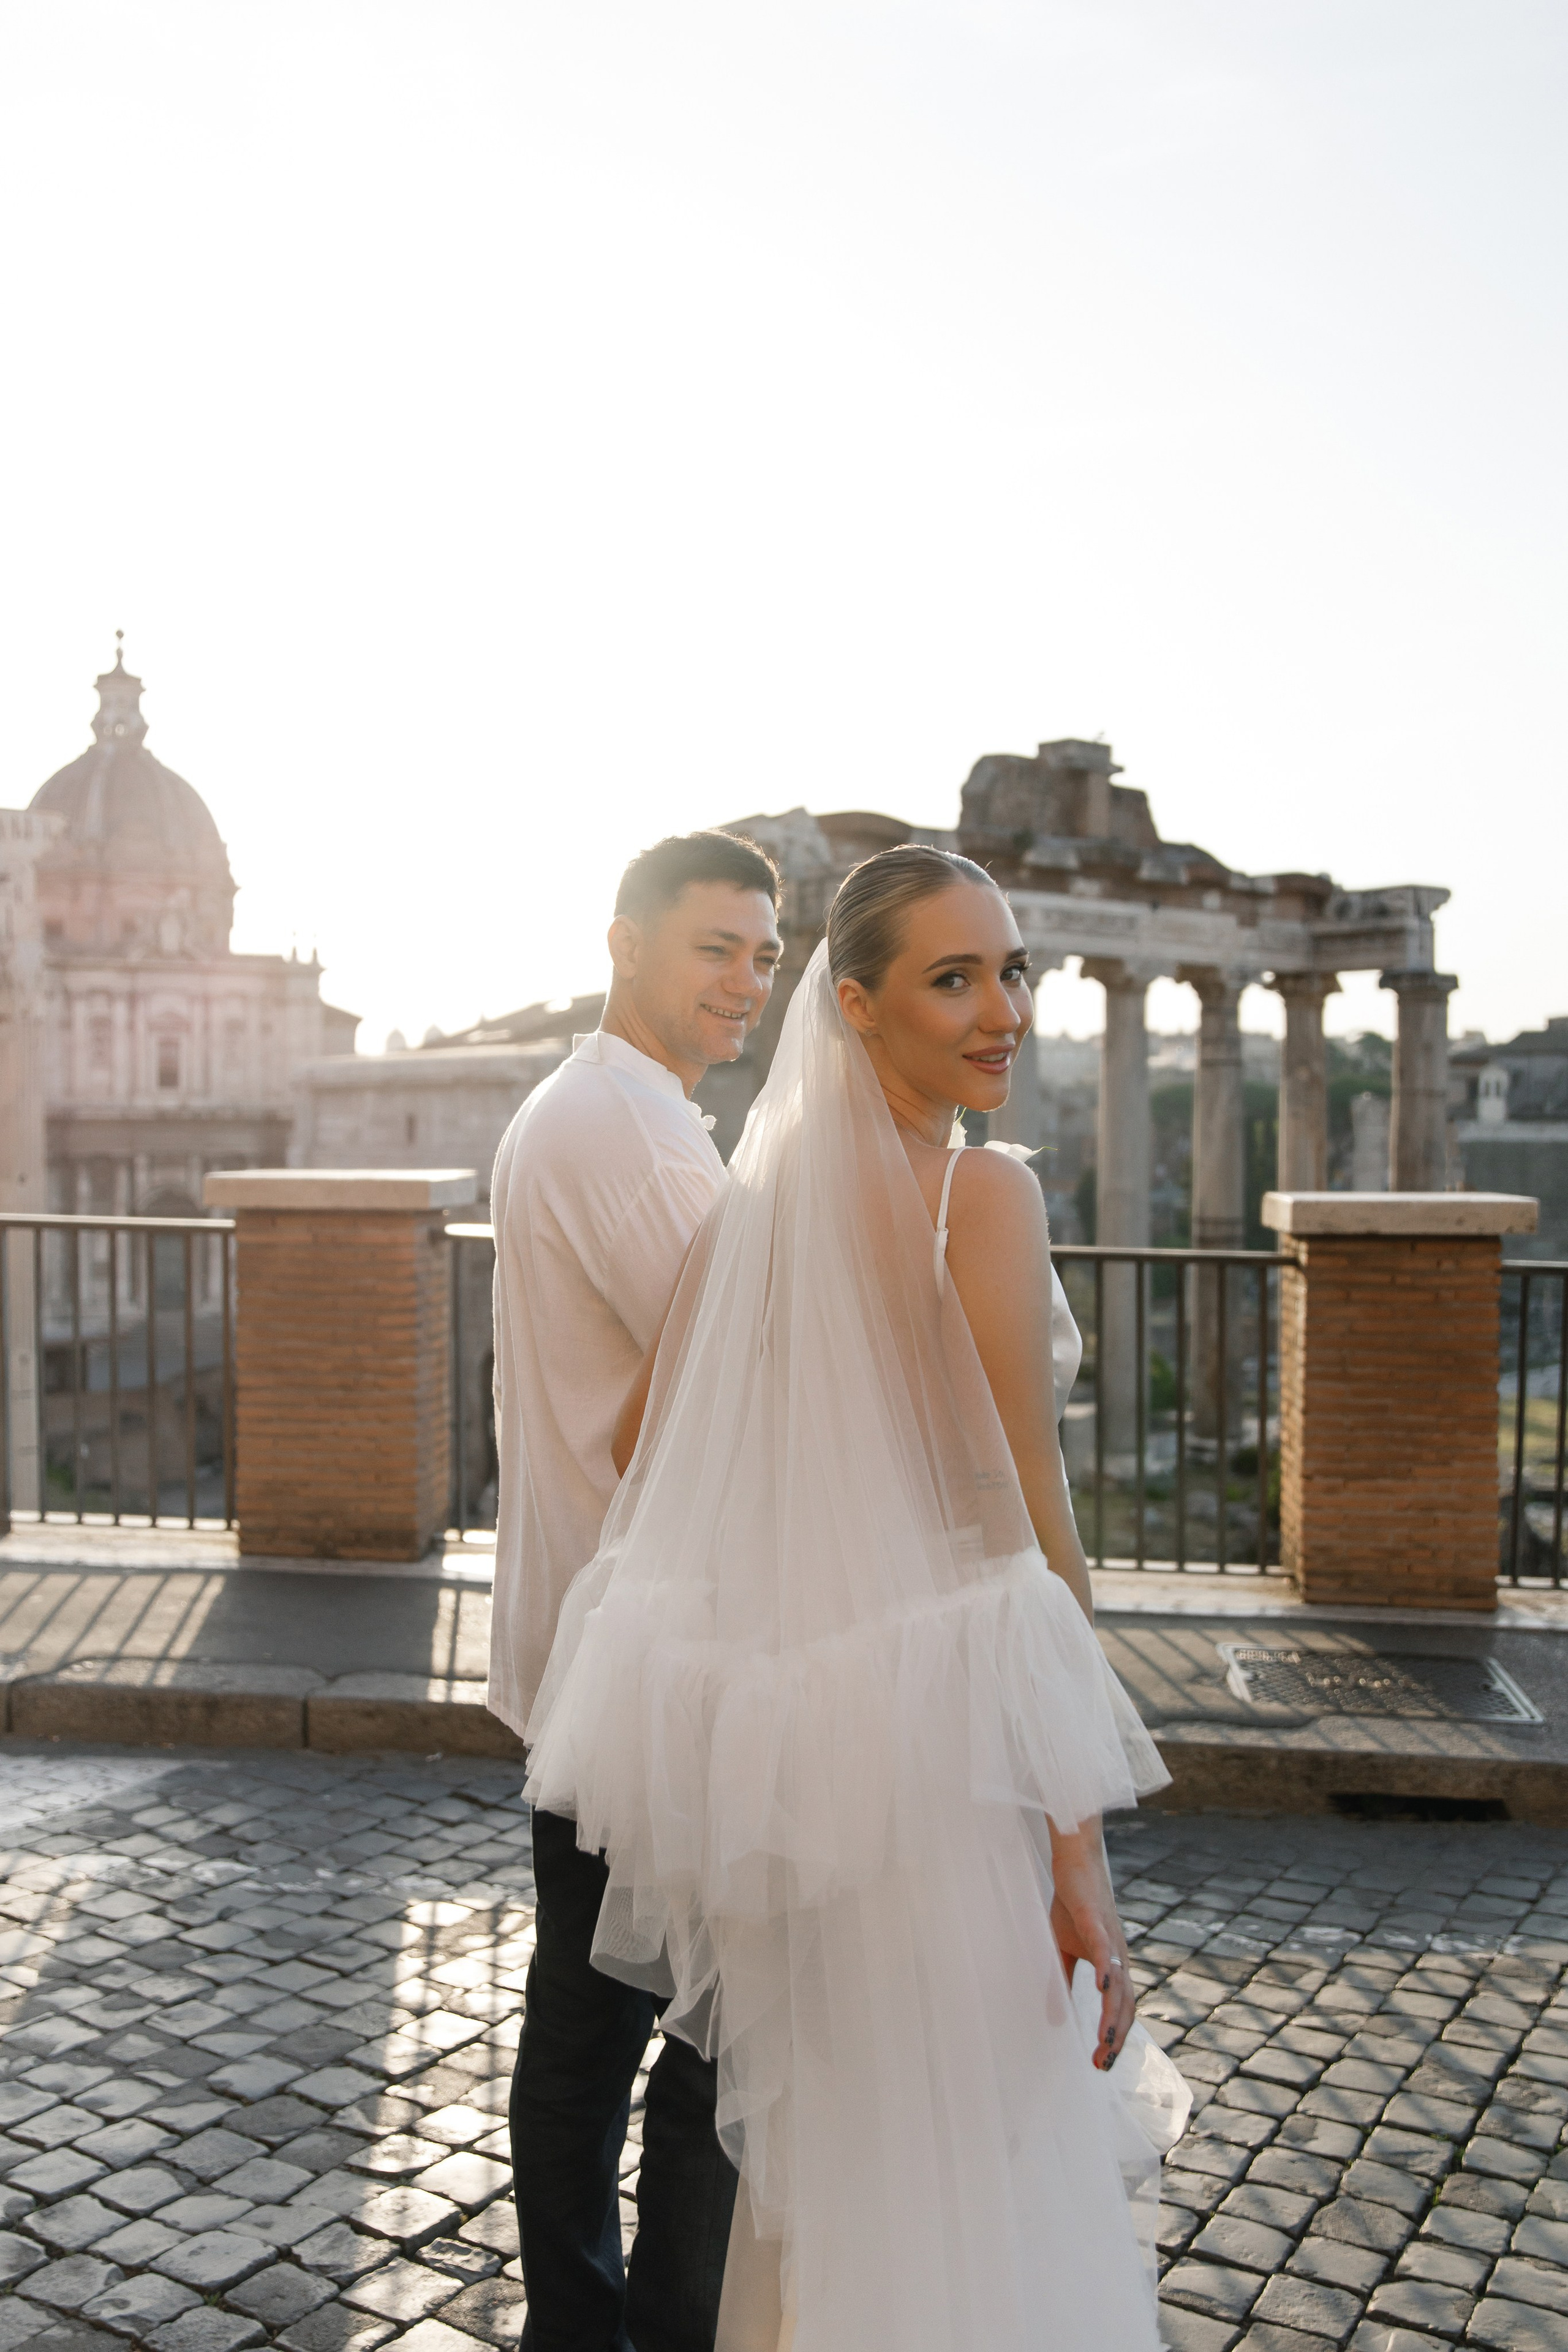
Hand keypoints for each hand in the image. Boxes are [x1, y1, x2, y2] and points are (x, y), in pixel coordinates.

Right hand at [1048, 1820, 1134, 2070]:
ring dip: (1113, 2016)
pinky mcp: (1096, 1920)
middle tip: (1103, 2065)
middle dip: (1116, 2037)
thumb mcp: (1064, 1946)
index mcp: (1113, 1964)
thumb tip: (1057, 2016)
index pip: (1120, 2009)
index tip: (1100, 2063)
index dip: (1113, 2037)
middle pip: (1125, 2005)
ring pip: (1118, 1985)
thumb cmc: (1072, 1902)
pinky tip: (1101, 1990)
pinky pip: (1104, 1950)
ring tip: (1105, 2042)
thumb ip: (1063, 1979)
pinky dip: (1106, 1971)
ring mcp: (1110, 1938)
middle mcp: (1119, 1956)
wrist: (1076, 1860)